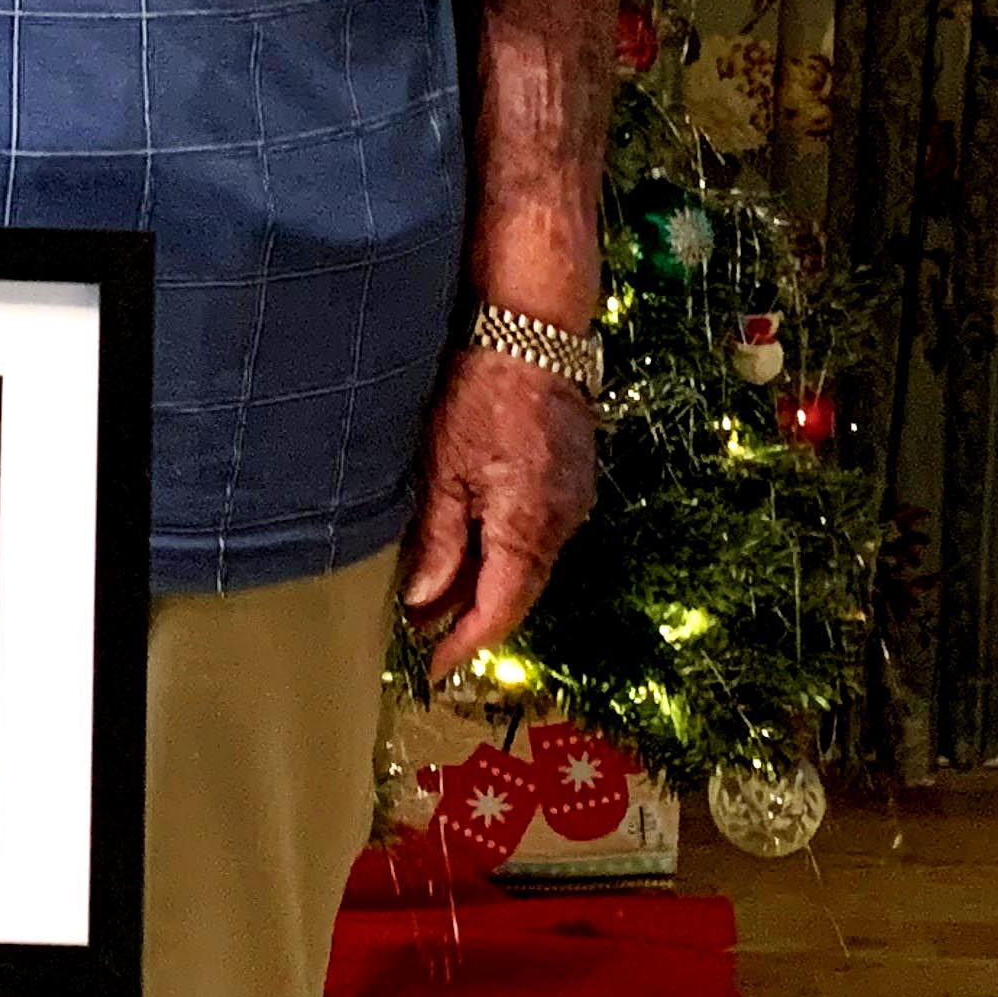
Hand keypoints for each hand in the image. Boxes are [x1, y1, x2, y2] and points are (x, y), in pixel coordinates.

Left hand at [398, 348, 603, 668]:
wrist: (535, 329)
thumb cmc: (482, 391)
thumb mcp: (443, 468)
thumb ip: (440, 541)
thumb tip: (424, 601)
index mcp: (529, 529)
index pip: (499, 612)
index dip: (463, 645)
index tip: (431, 667)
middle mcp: (563, 524)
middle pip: (518, 593)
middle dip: (471, 618)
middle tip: (423, 633)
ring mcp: (574, 501)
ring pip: (528, 563)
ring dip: (487, 582)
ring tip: (437, 591)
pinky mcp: (573, 478)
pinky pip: (538, 532)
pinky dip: (504, 548)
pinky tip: (472, 543)